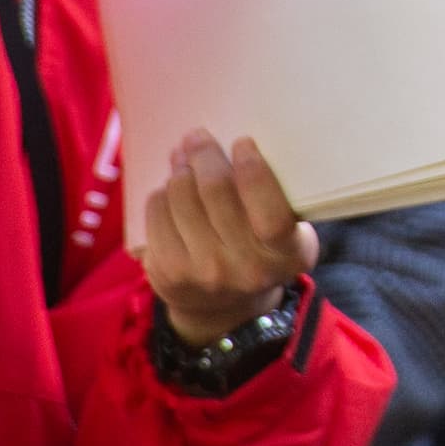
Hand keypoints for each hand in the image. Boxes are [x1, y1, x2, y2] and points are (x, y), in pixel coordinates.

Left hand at [141, 133, 321, 343]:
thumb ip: (276, 196)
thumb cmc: (261, 250)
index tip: (242, 142)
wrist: (224, 308)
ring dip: (180, 169)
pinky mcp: (169, 273)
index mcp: (287, 255)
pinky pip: (157, 213)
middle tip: (198, 137)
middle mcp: (247, 269)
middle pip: (216, 192)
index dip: (254, 172)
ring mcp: (205, 274)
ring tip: (183, 158)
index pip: (271, 214)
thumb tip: (231, 142)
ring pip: (181, 195)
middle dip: (205, 154)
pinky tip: (170, 190)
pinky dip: (162, 193)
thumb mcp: (287, 231)